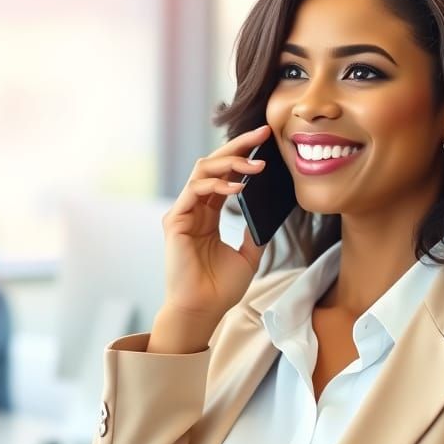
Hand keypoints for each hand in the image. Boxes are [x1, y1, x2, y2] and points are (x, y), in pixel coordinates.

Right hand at [153, 124, 273, 345]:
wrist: (204, 310)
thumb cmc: (221, 288)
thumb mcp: (249, 255)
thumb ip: (255, 232)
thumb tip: (269, 213)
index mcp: (209, 214)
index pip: (226, 174)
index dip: (244, 155)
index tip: (267, 141)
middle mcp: (194, 208)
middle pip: (213, 164)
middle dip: (238, 146)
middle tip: (263, 134)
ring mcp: (183, 212)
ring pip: (203, 170)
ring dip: (231, 163)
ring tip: (256, 167)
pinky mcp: (175, 221)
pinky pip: (194, 190)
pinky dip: (216, 184)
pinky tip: (238, 188)